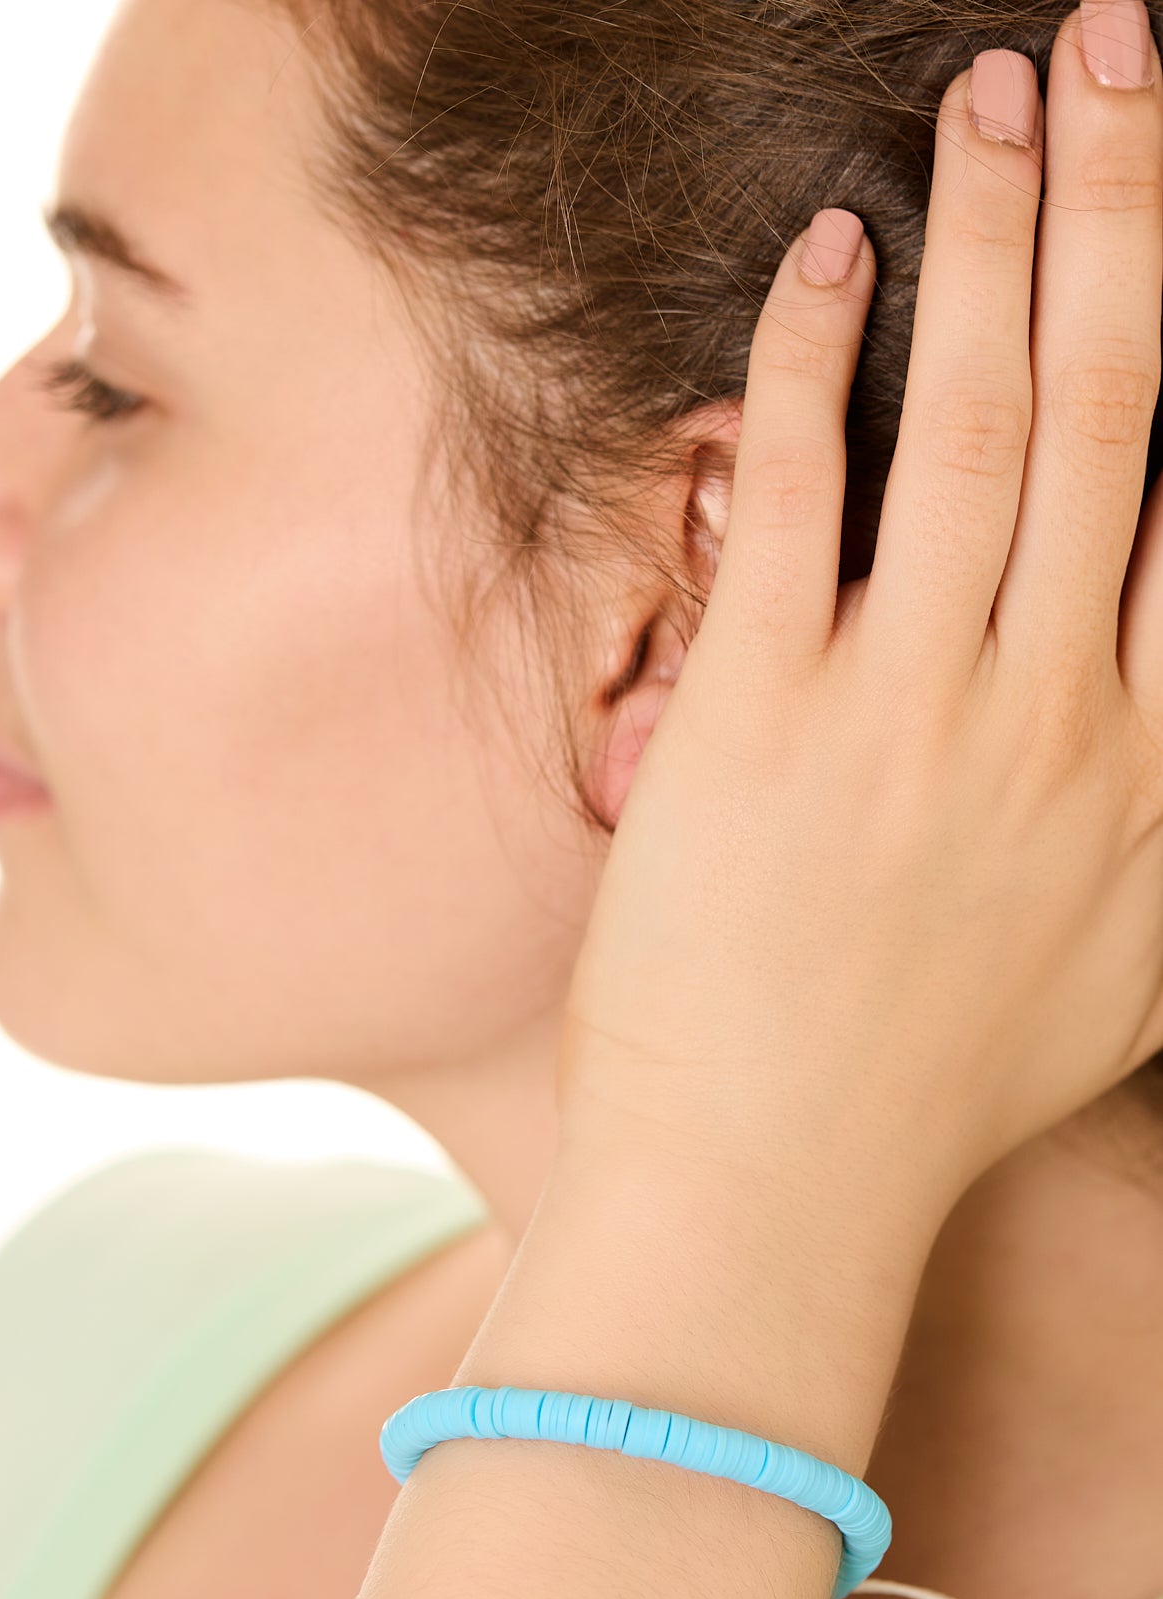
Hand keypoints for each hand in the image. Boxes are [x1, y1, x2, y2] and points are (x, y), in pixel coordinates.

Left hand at [558, 12, 1162, 1230]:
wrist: (771, 1193)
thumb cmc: (920, 1098)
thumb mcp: (1109, 979)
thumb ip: (1157, 834)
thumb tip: (1156, 704)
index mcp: (1149, 780)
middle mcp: (1060, 721)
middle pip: (1121, 413)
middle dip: (1127, 213)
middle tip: (1121, 53)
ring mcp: (916, 712)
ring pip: (990, 421)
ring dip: (1000, 236)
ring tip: (1009, 91)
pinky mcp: (765, 717)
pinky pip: (806, 497)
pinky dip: (819, 365)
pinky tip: (828, 258)